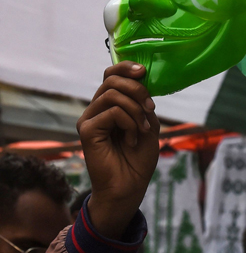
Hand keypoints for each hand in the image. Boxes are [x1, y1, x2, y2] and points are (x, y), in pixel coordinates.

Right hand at [76, 62, 159, 238]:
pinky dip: (129, 123)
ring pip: (113, 94)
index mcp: (110, 105)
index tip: (143, 71)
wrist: (131, 185)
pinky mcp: (87, 130)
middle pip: (112, 80)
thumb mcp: (149, 124)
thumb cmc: (139, 158)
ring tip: (142, 130)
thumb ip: (143, 103)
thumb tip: (141, 80)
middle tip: (150, 110)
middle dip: (138, 90)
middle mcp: (96, 109)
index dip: (126, 67)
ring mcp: (89, 119)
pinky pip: (112, 112)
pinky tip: (132, 139)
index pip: (111, 74)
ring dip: (136, 110)